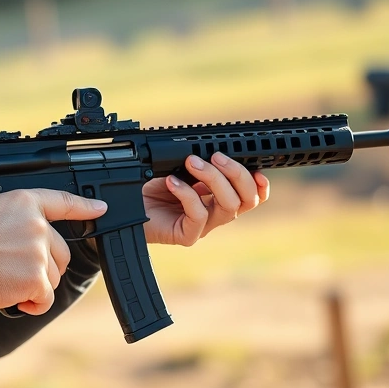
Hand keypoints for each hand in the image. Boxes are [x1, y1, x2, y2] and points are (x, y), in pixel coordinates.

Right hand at [0, 189, 107, 314]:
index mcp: (23, 202)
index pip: (63, 202)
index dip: (84, 206)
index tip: (99, 208)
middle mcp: (38, 225)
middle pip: (61, 252)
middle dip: (45, 267)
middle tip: (20, 273)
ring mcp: (40, 252)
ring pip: (53, 277)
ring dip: (36, 286)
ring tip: (9, 285)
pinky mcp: (37, 278)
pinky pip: (45, 298)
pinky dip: (33, 304)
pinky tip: (17, 302)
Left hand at [142, 152, 269, 245]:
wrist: (127, 204)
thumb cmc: (151, 187)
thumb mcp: (180, 169)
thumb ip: (199, 164)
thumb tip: (212, 152)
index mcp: (218, 197)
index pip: (252, 196)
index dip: (260, 185)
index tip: (256, 167)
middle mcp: (215, 213)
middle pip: (246, 200)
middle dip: (237, 174)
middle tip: (216, 156)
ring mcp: (203, 226)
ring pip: (228, 207)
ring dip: (214, 180)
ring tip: (193, 163)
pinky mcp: (187, 235)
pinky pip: (199, 215)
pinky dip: (187, 194)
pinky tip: (172, 182)